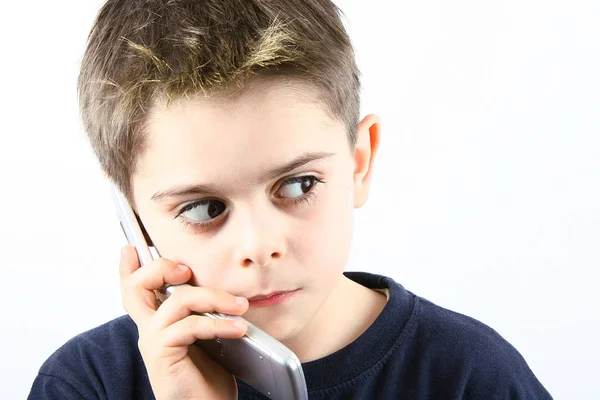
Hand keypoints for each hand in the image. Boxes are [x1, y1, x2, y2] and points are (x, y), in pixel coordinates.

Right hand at [119, 245, 248, 399]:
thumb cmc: (208, 380)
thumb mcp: (208, 339)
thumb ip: (205, 314)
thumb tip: (229, 291)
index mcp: (160, 323)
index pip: (136, 291)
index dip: (130, 268)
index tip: (129, 248)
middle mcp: (150, 330)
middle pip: (137, 286)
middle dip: (160, 267)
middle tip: (185, 270)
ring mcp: (154, 341)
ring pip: (177, 301)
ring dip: (214, 298)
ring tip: (240, 306)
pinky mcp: (162, 354)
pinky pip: (189, 326)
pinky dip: (218, 324)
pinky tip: (238, 329)